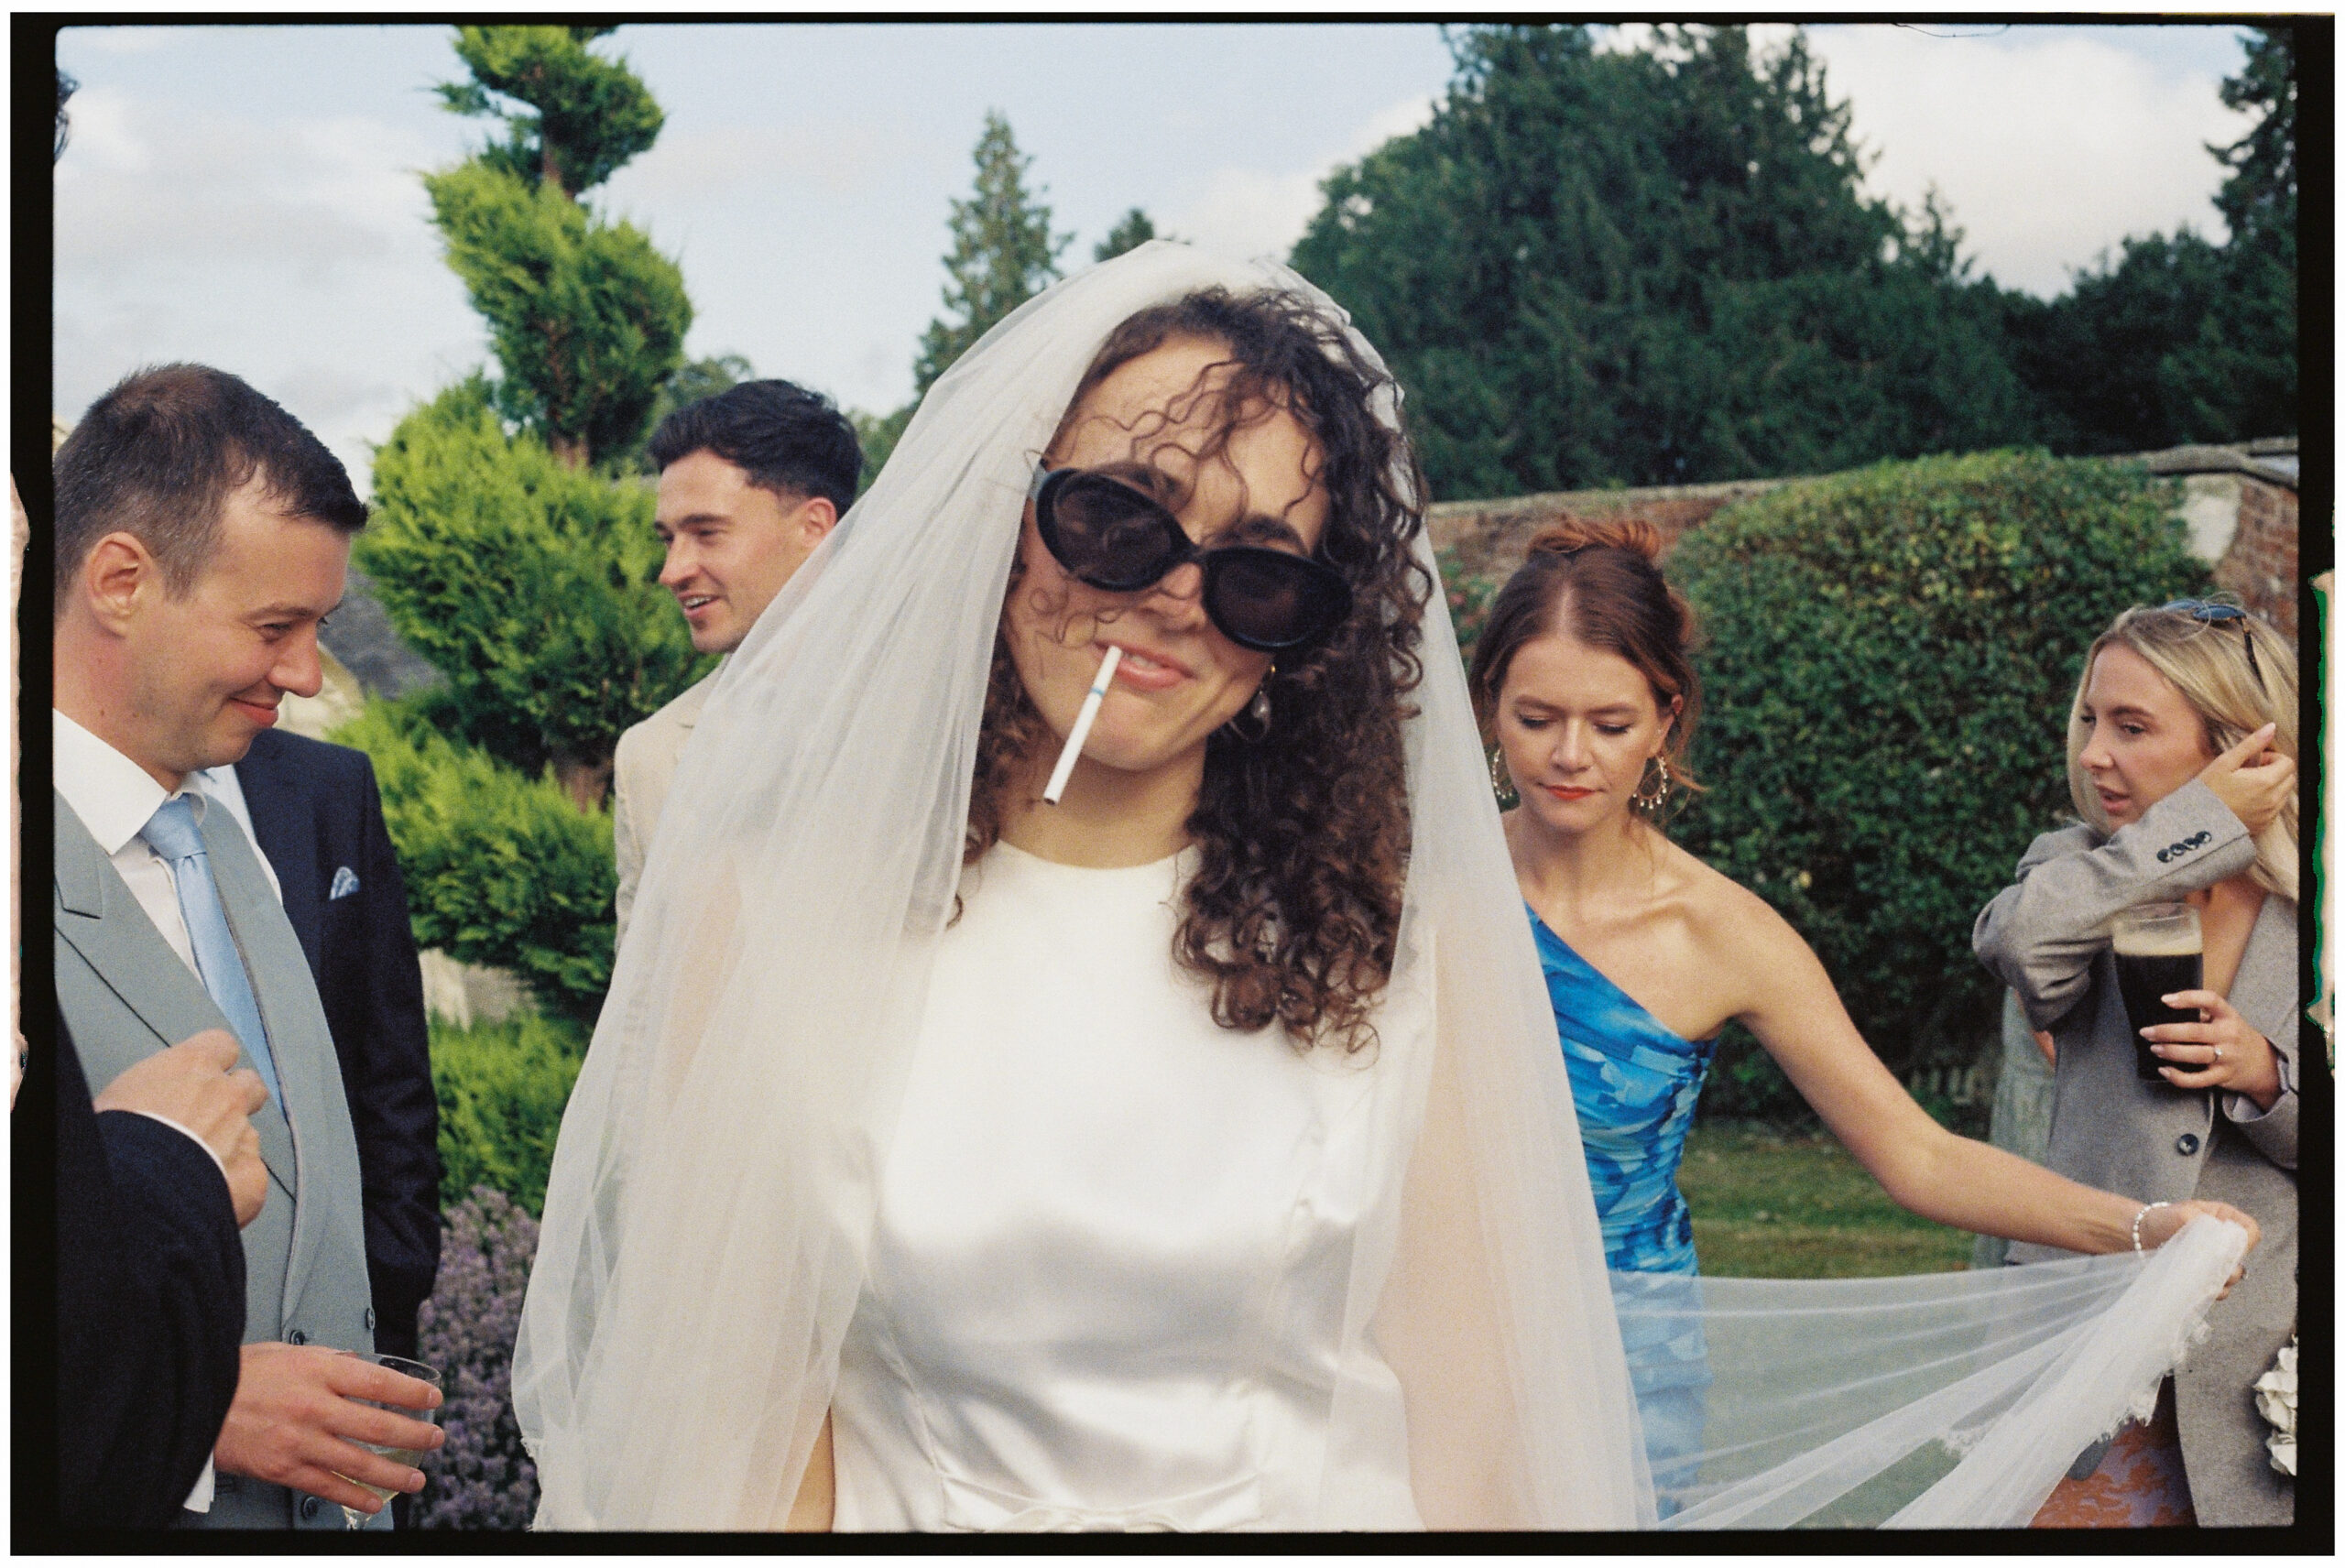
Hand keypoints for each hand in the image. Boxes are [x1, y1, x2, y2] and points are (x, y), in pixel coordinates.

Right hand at [93, 1031, 269, 1225]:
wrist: (133, 1186)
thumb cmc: (116, 1140)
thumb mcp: (124, 1094)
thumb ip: (158, 1086)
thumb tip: (153, 1097)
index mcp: (192, 1066)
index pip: (221, 1045)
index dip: (214, 1061)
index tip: (203, 1074)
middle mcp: (226, 1095)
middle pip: (249, 1085)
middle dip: (235, 1099)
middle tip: (207, 1120)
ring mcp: (244, 1134)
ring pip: (249, 1133)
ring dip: (230, 1144)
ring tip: (198, 1164)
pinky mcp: (252, 1174)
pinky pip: (251, 1172)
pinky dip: (235, 1181)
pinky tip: (209, 1189)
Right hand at [213, 1344, 444, 1512]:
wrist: (194, 1401)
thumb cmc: (238, 1375)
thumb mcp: (290, 1353)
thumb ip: (329, 1362)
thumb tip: (359, 1367)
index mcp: (319, 1372)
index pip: (380, 1383)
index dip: (412, 1394)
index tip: (432, 1399)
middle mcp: (314, 1407)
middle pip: (378, 1425)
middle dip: (415, 1436)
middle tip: (435, 1439)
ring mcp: (300, 1441)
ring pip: (360, 1462)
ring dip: (394, 1473)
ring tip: (416, 1478)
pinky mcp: (284, 1469)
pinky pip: (327, 1487)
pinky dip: (355, 1497)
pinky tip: (375, 1501)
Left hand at [2135, 1198, 2260, 1296]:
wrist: (2141, 1236)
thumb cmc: (2161, 1220)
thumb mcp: (2182, 1215)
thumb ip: (2203, 1227)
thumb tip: (2219, 1247)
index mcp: (2224, 1218)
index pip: (2250, 1230)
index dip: (2245, 1242)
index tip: (2229, 1250)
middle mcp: (2225, 1240)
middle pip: (2243, 1258)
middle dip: (2229, 1266)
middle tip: (2211, 1267)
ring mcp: (2216, 1259)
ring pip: (2232, 1277)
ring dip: (2219, 1280)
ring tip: (2200, 1277)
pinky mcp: (2206, 1275)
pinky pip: (2219, 1289)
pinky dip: (2211, 1291)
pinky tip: (2197, 1288)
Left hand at [2143, 989, 2282, 1109]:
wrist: (2264, 1064)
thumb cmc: (2235, 1037)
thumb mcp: (2227, 1020)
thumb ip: (2204, 1015)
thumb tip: (2166, 1011)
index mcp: (2228, 1016)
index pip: (2210, 1000)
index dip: (2188, 998)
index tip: (2165, 1000)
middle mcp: (2229, 1035)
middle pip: (2194, 1031)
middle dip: (2166, 1032)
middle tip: (2146, 1032)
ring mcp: (2227, 1057)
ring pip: (2195, 1055)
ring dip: (2170, 1051)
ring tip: (2154, 1048)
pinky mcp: (2223, 1076)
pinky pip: (2198, 1079)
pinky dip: (2178, 1077)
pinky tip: (2164, 1070)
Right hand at [2195, 723, 2292, 835]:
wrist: (2196, 823)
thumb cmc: (2207, 791)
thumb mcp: (2225, 763)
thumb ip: (2251, 744)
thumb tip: (2271, 727)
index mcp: (2265, 781)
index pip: (2288, 762)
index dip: (2272, 758)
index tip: (2255, 761)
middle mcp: (2273, 799)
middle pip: (2289, 778)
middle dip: (2275, 771)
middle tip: (2250, 772)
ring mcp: (2269, 814)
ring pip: (2283, 794)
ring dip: (2272, 787)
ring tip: (2247, 787)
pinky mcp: (2263, 825)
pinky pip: (2274, 809)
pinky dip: (2266, 802)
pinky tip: (2245, 801)